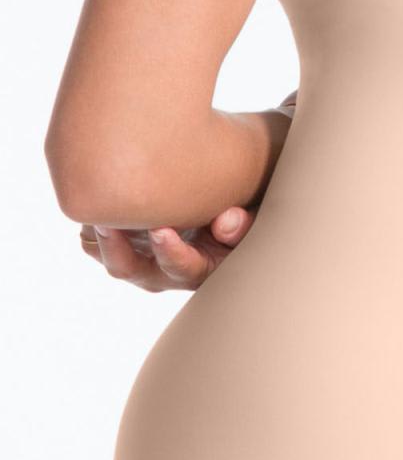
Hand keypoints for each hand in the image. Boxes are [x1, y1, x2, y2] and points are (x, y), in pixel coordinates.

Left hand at [79, 91, 297, 291]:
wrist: (225, 186)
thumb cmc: (244, 199)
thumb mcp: (256, 210)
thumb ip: (244, 222)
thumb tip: (225, 223)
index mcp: (205, 267)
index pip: (185, 270)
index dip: (173, 254)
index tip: (161, 230)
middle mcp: (170, 269)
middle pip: (137, 273)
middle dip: (118, 252)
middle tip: (105, 223)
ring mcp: (145, 257)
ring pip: (114, 260)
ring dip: (99, 239)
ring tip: (90, 211)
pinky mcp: (126, 242)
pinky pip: (98, 242)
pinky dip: (92, 225)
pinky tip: (91, 199)